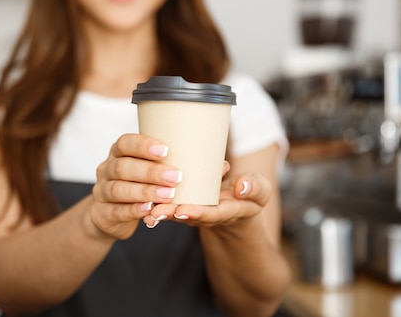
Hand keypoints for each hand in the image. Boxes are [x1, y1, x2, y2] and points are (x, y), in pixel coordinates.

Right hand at [90, 133, 182, 239]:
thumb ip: (164, 162)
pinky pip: (117, 211)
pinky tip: (150, 209)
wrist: (109, 215)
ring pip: (119, 189)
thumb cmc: (136, 185)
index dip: (143, 145)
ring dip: (145, 191)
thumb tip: (209, 156)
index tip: (166, 150)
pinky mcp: (103, 214)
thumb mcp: (144, 169)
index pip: (124, 143)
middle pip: (123, 167)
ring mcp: (102, 192)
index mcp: (117, 154)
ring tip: (168, 195)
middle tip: (175, 176)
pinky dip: (134, 210)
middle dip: (150, 171)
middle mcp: (106, 170)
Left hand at [143, 168, 271, 228]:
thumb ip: (255, 188)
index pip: (212, 214)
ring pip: (174, 211)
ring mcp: (193, 211)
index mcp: (228, 211)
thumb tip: (241, 185)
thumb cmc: (249, 195)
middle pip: (187, 215)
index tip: (183, 210)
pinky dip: (156, 201)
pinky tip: (141, 197)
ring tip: (145, 209)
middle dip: (171, 214)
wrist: (237, 205)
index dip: (197, 212)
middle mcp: (207, 214)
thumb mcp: (260, 192)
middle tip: (156, 213)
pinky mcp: (183, 204)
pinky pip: (168, 204)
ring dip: (159, 210)